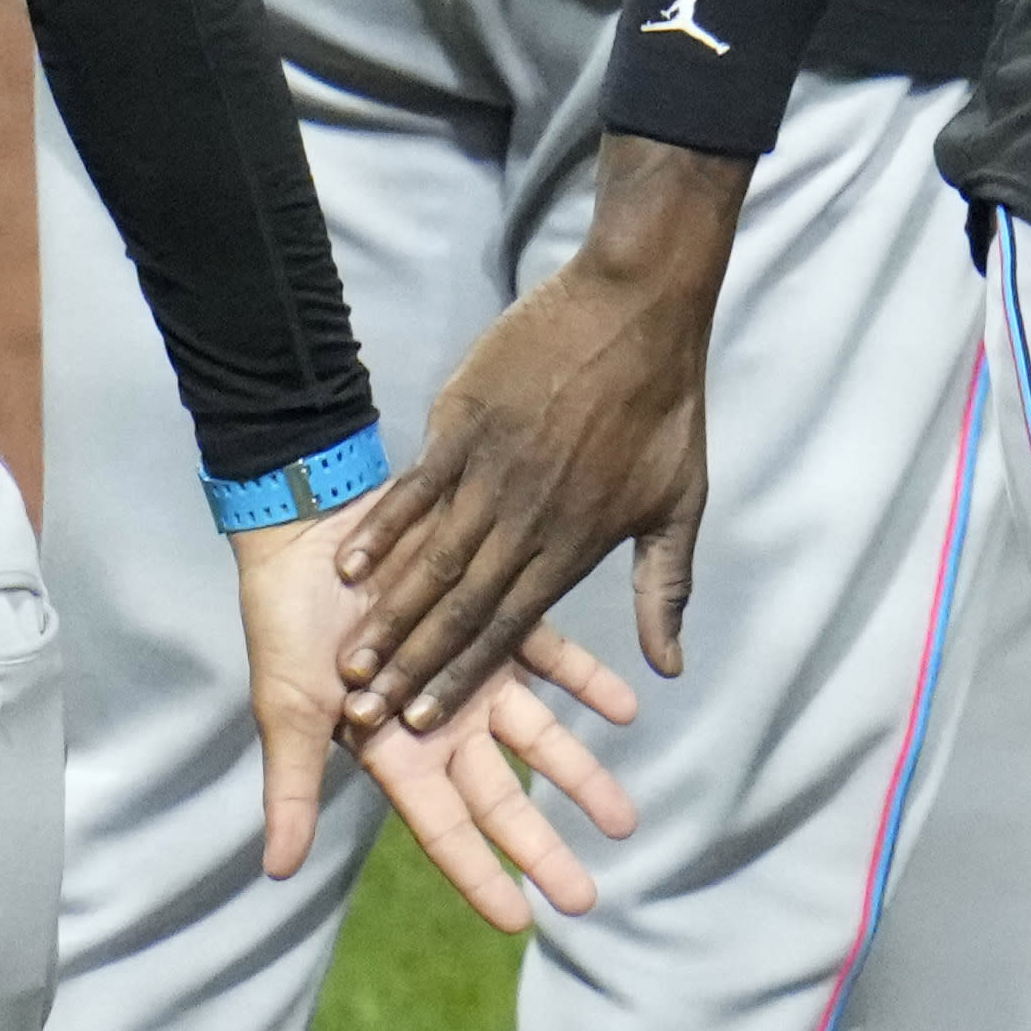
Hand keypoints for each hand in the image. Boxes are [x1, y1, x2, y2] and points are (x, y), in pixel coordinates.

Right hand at [229, 515, 642, 933]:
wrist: (305, 524)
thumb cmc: (287, 621)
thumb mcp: (286, 708)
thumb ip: (292, 787)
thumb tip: (277, 870)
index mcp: (392, 750)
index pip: (444, 829)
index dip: (480, 876)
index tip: (522, 922)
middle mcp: (440, 721)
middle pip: (501, 800)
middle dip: (542, 848)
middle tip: (588, 898)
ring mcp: (472, 670)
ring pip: (538, 738)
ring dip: (582, 776)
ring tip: (625, 820)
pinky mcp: (491, 615)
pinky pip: (552, 656)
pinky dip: (588, 682)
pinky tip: (629, 708)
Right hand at [330, 153, 738, 730]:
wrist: (636, 307)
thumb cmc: (664, 408)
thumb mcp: (681, 503)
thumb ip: (665, 588)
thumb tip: (669, 666)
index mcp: (576, 544)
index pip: (511, 629)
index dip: (462, 678)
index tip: (421, 722)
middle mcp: (528, 520)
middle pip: (462, 606)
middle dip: (412, 665)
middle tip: (367, 712)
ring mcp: (493, 472)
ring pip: (433, 558)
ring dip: (390, 614)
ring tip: (351, 659)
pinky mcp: (464, 427)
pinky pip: (416, 491)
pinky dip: (383, 531)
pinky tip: (350, 567)